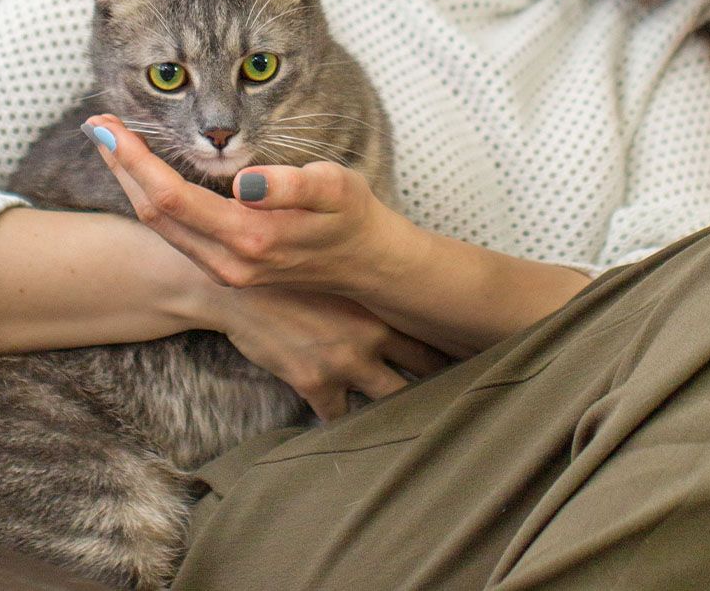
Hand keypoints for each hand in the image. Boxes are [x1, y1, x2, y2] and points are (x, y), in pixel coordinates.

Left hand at [84, 115, 408, 296]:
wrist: (366, 265)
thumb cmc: (351, 216)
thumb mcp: (336, 190)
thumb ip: (292, 185)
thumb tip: (245, 182)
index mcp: (250, 238)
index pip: (171, 197)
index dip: (134, 160)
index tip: (108, 124)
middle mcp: (228, 262)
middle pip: (152, 213)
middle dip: (120, 165)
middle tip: (97, 123)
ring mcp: (224, 270)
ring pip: (158, 226)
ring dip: (130, 181)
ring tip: (111, 141)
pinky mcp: (225, 269)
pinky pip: (174, 232)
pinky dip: (151, 197)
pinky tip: (144, 172)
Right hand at [205, 286, 448, 420]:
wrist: (241, 291)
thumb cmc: (293, 277)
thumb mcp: (339, 276)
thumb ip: (371, 294)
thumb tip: (404, 301)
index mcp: (381, 309)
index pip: (433, 341)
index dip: (452, 356)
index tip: (468, 366)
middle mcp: (369, 339)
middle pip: (422, 376)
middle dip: (436, 390)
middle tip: (453, 402)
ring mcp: (342, 365)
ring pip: (387, 404)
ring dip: (397, 413)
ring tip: (412, 425)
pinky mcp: (313, 385)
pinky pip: (339, 417)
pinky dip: (346, 425)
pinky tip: (355, 433)